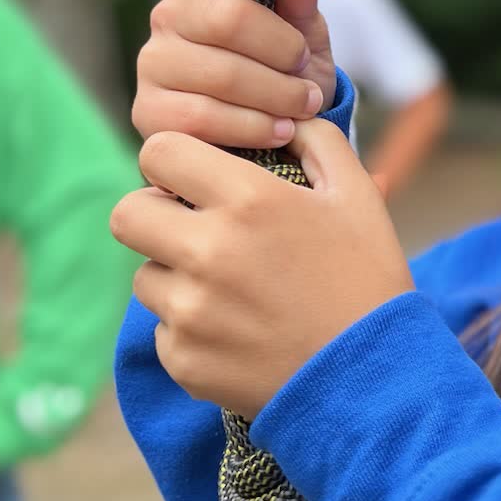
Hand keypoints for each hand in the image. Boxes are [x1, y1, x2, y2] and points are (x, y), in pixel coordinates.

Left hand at [110, 118, 413, 418]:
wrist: (374, 382)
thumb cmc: (368, 280)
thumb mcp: (357, 196)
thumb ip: (317, 140)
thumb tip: (284, 118)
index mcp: (247, 200)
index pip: (158, 152)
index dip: (174, 160)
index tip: (193, 178)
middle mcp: (207, 251)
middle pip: (127, 214)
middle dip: (155, 215)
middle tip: (193, 229)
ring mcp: (190, 311)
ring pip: (145, 275)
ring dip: (175, 276)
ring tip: (229, 289)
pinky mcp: (183, 361)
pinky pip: (163, 330)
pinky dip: (191, 329)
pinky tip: (239, 332)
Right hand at [133, 0, 338, 152]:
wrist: (276, 139)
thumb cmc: (286, 73)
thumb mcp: (305, 33)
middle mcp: (172, 14)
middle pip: (227, 16)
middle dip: (283, 48)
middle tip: (305, 70)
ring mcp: (154, 62)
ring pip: (222, 73)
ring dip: (278, 94)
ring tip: (304, 106)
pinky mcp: (147, 112)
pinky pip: (203, 118)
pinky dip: (254, 127)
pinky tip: (279, 131)